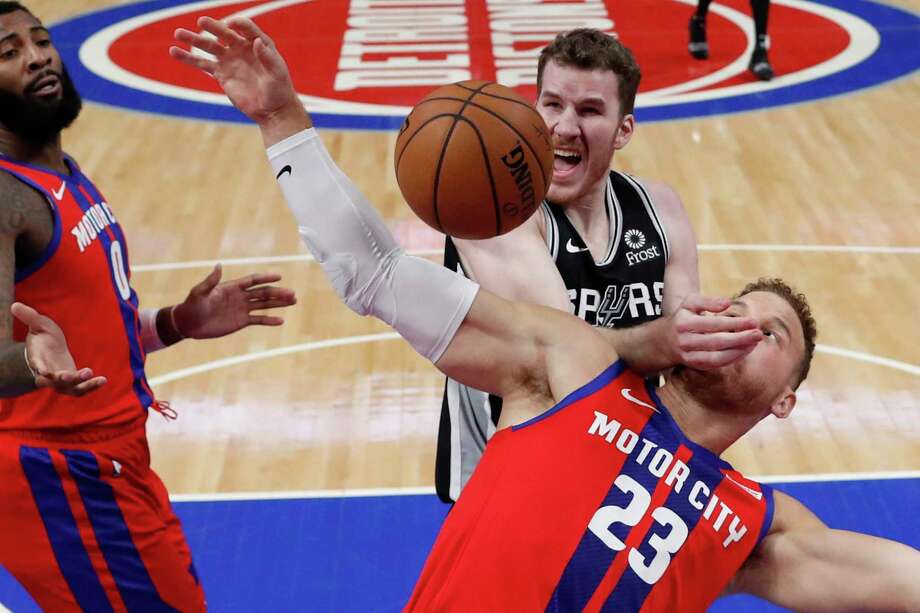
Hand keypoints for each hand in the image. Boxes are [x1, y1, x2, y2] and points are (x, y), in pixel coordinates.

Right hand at [11, 302, 106, 395]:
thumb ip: (29, 317)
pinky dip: (91, 386)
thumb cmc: (42, 338)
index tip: (43, 371)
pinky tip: (103, 380)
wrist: (49, 351)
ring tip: (91, 373)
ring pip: (69, 388)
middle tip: (69, 375)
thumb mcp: (38, 324)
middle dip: (61, 379)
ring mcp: (60, 381)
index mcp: (38, 360)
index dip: (40, 368)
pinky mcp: (72, 383)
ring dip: (80, 384)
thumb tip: (14, 305)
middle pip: (53, 382)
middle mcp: (48, 374)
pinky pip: (81, 389)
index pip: (37, 366)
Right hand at [170, 16, 299, 123]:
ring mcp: (229, 60)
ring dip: (193, 39)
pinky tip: (174, 51)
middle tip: (201, 22)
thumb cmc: (279, 90)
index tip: (231, 25)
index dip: (238, 24)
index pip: (246, 27)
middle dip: (213, 27)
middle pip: (224, 33)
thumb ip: (268, 57)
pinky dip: (188, 58)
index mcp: (258, 44)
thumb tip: (257, 42)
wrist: (272, 110)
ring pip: (208, 46)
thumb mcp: (278, 73)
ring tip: (178, 33)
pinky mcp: (221, 74)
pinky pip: (202, 63)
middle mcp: (241, 48)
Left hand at [171, 264, 295, 339]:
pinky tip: (281, 320)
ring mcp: (242, 309)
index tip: (279, 277)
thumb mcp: (199, 292)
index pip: (253, 281)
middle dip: (278, 293)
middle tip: (293, 294)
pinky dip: (270, 320)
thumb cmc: (192, 306)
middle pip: (263, 293)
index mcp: (232, 287)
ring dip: (279, 303)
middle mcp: (240, 296)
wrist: (188, 324)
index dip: (266, 278)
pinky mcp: (242, 321)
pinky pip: (259, 320)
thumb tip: (219, 265)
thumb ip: (211, 281)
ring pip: (264, 304)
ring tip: (293, 301)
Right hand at [665, 295, 762, 368]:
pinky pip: (716, 364)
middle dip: (740, 339)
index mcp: (683, 323)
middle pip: (717, 342)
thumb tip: (727, 303)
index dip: (734, 323)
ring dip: (739, 351)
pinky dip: (732, 358)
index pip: (713, 324)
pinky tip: (745, 350)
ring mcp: (689, 355)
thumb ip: (707, 301)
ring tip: (755, 343)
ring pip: (717, 357)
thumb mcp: (689, 303)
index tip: (753, 321)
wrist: (664, 341)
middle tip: (758, 334)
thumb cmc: (683, 317)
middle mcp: (685, 341)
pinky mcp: (695, 365)